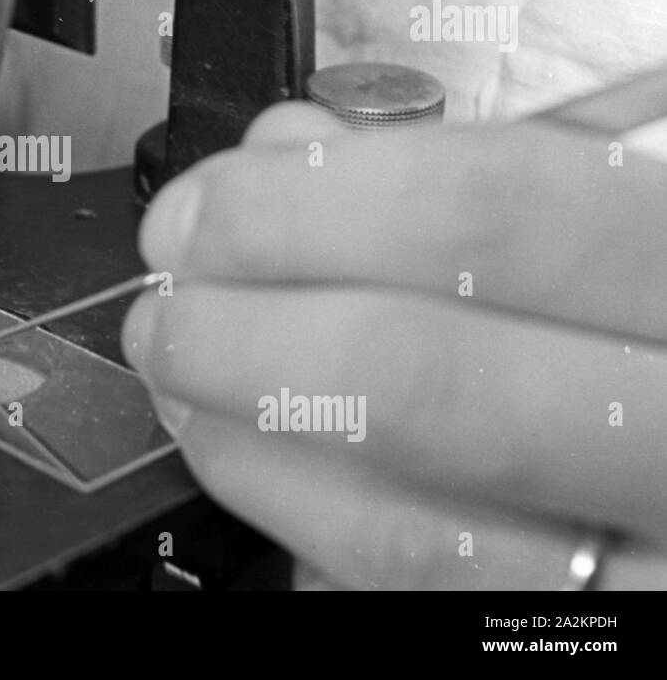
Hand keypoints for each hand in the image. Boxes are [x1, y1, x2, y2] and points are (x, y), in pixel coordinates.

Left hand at [124, 101, 666, 588]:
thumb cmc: (665, 303)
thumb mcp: (628, 204)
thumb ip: (472, 178)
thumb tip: (287, 152)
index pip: (484, 218)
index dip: (299, 204)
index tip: (203, 209)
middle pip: (418, 382)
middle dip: (240, 336)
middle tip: (167, 314)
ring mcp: (648, 560)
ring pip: (405, 529)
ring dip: (249, 448)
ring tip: (185, 390)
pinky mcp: (594, 636)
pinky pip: (419, 597)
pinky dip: (320, 530)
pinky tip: (275, 472)